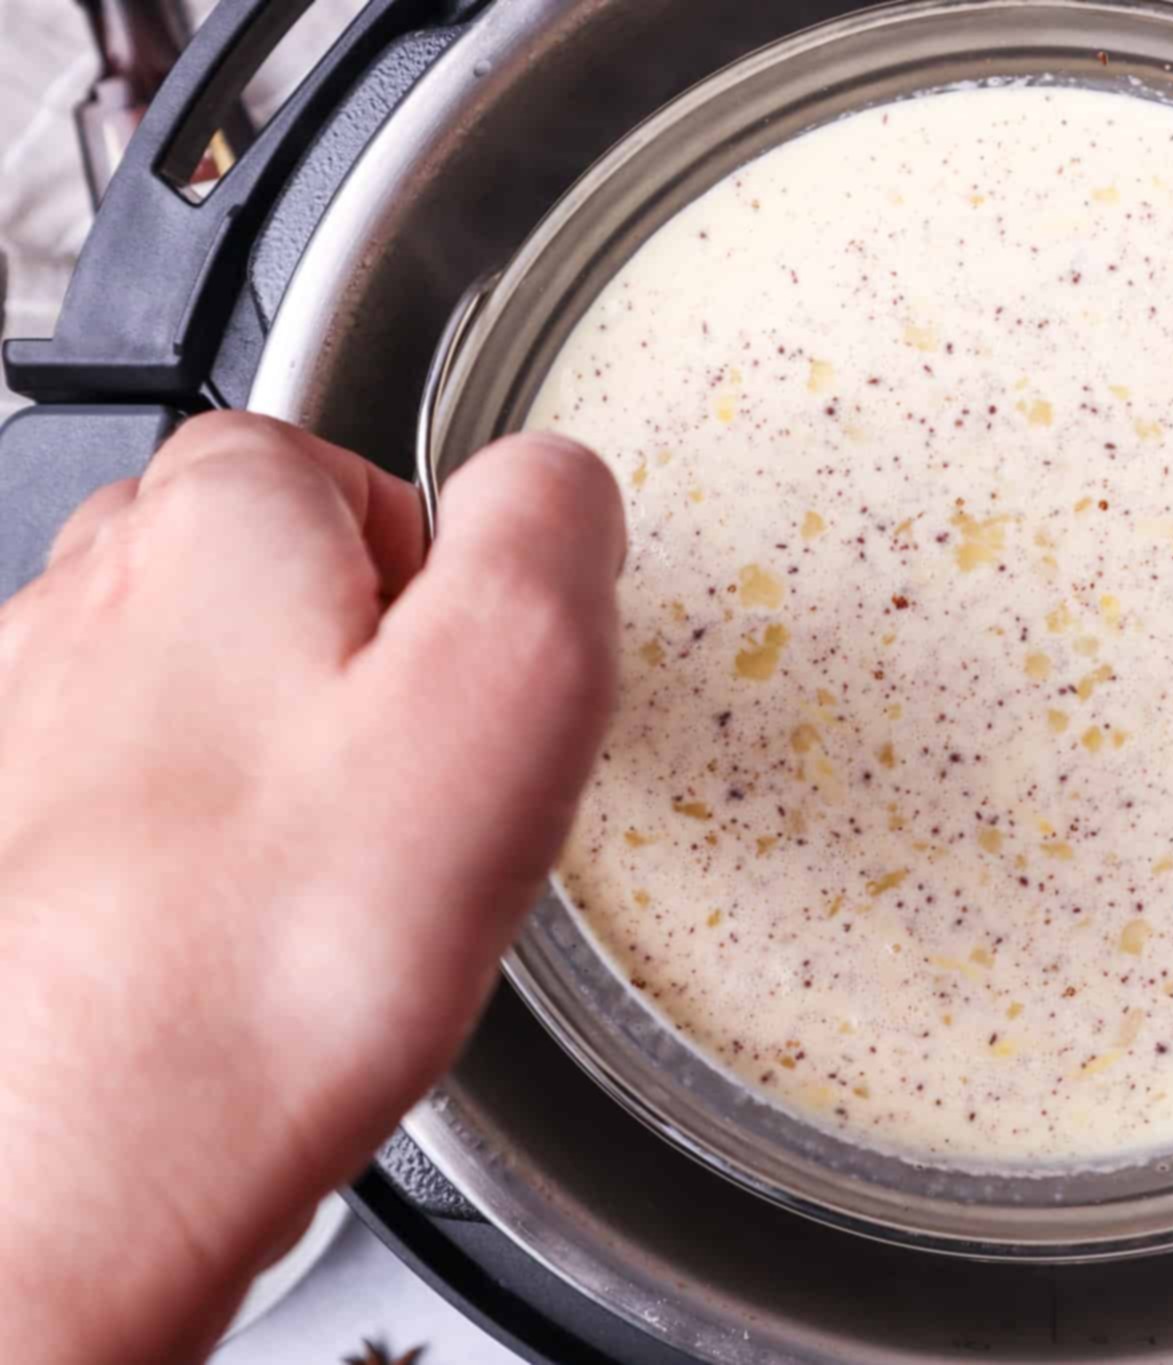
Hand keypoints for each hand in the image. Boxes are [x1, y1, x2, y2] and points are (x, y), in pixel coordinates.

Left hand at [0, 413, 622, 1362]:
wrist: (78, 1161)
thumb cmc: (273, 947)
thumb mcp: (510, 681)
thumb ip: (551, 528)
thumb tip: (552, 483)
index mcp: (215, 519)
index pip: (376, 473)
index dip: (454, 597)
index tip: (470, 702)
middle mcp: (91, 595)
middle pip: (291, 589)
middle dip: (370, 680)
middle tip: (417, 801)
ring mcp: (33, 721)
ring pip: (219, 704)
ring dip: (288, 777)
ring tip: (333, 887)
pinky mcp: (16, 841)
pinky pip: (159, 811)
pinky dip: (212, 858)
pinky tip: (251, 937)